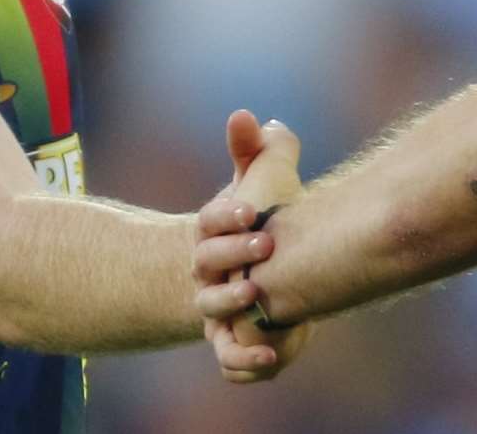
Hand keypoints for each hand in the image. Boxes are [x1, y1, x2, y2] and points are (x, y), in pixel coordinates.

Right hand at [193, 110, 308, 381]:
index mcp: (211, 231)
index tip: (252, 209)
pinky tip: (272, 358)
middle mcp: (205, 270)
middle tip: (267, 243)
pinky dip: (245, 362)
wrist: (246, 275)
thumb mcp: (256, 181)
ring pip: (210, 310)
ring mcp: (214, 307)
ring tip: (258, 295)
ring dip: (229, 303)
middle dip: (233, 252)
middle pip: (206, 262)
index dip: (227, 215)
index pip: (209, 220)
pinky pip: (229, 358)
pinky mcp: (231, 341)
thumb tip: (249, 115)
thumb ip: (255, 150)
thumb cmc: (255, 222)